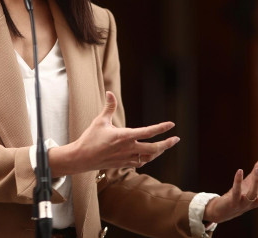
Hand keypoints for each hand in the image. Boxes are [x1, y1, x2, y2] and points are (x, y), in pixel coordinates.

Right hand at [49, 91, 179, 175]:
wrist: (82, 158)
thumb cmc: (90, 138)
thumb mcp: (99, 121)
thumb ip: (109, 107)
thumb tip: (110, 92)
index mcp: (124, 136)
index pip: (148, 132)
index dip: (161, 128)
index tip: (171, 124)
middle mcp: (128, 148)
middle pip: (154, 149)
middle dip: (167, 144)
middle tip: (176, 139)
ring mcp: (127, 158)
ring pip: (149, 157)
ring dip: (158, 152)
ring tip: (164, 146)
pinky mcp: (123, 164)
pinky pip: (140, 162)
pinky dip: (146, 158)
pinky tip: (148, 154)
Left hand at [203, 158, 257, 223]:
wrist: (224, 208)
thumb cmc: (240, 194)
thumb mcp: (251, 181)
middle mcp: (256, 202)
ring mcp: (245, 203)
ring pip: (253, 194)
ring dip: (256, 183)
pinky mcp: (234, 201)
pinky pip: (237, 191)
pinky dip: (238, 180)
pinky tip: (240, 170)